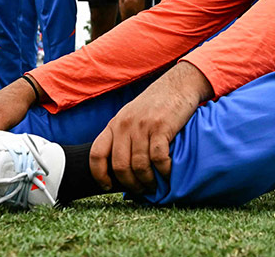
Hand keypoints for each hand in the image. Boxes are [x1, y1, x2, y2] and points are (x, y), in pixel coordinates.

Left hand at [88, 62, 212, 192]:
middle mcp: (125, 125)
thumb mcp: (131, 116)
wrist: (178, 84)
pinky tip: (168, 173)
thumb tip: (120, 169)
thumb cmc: (155, 105)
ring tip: (155, 185)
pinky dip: (163, 171)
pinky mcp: (161, 126)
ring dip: (148, 181)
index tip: (108, 186)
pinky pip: (158, 158)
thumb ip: (123, 137)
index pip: (97, 154)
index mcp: (114, 124)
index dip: (100, 174)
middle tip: (142, 190)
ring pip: (139, 165)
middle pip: (120, 166)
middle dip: (131, 184)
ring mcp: (143, 125)